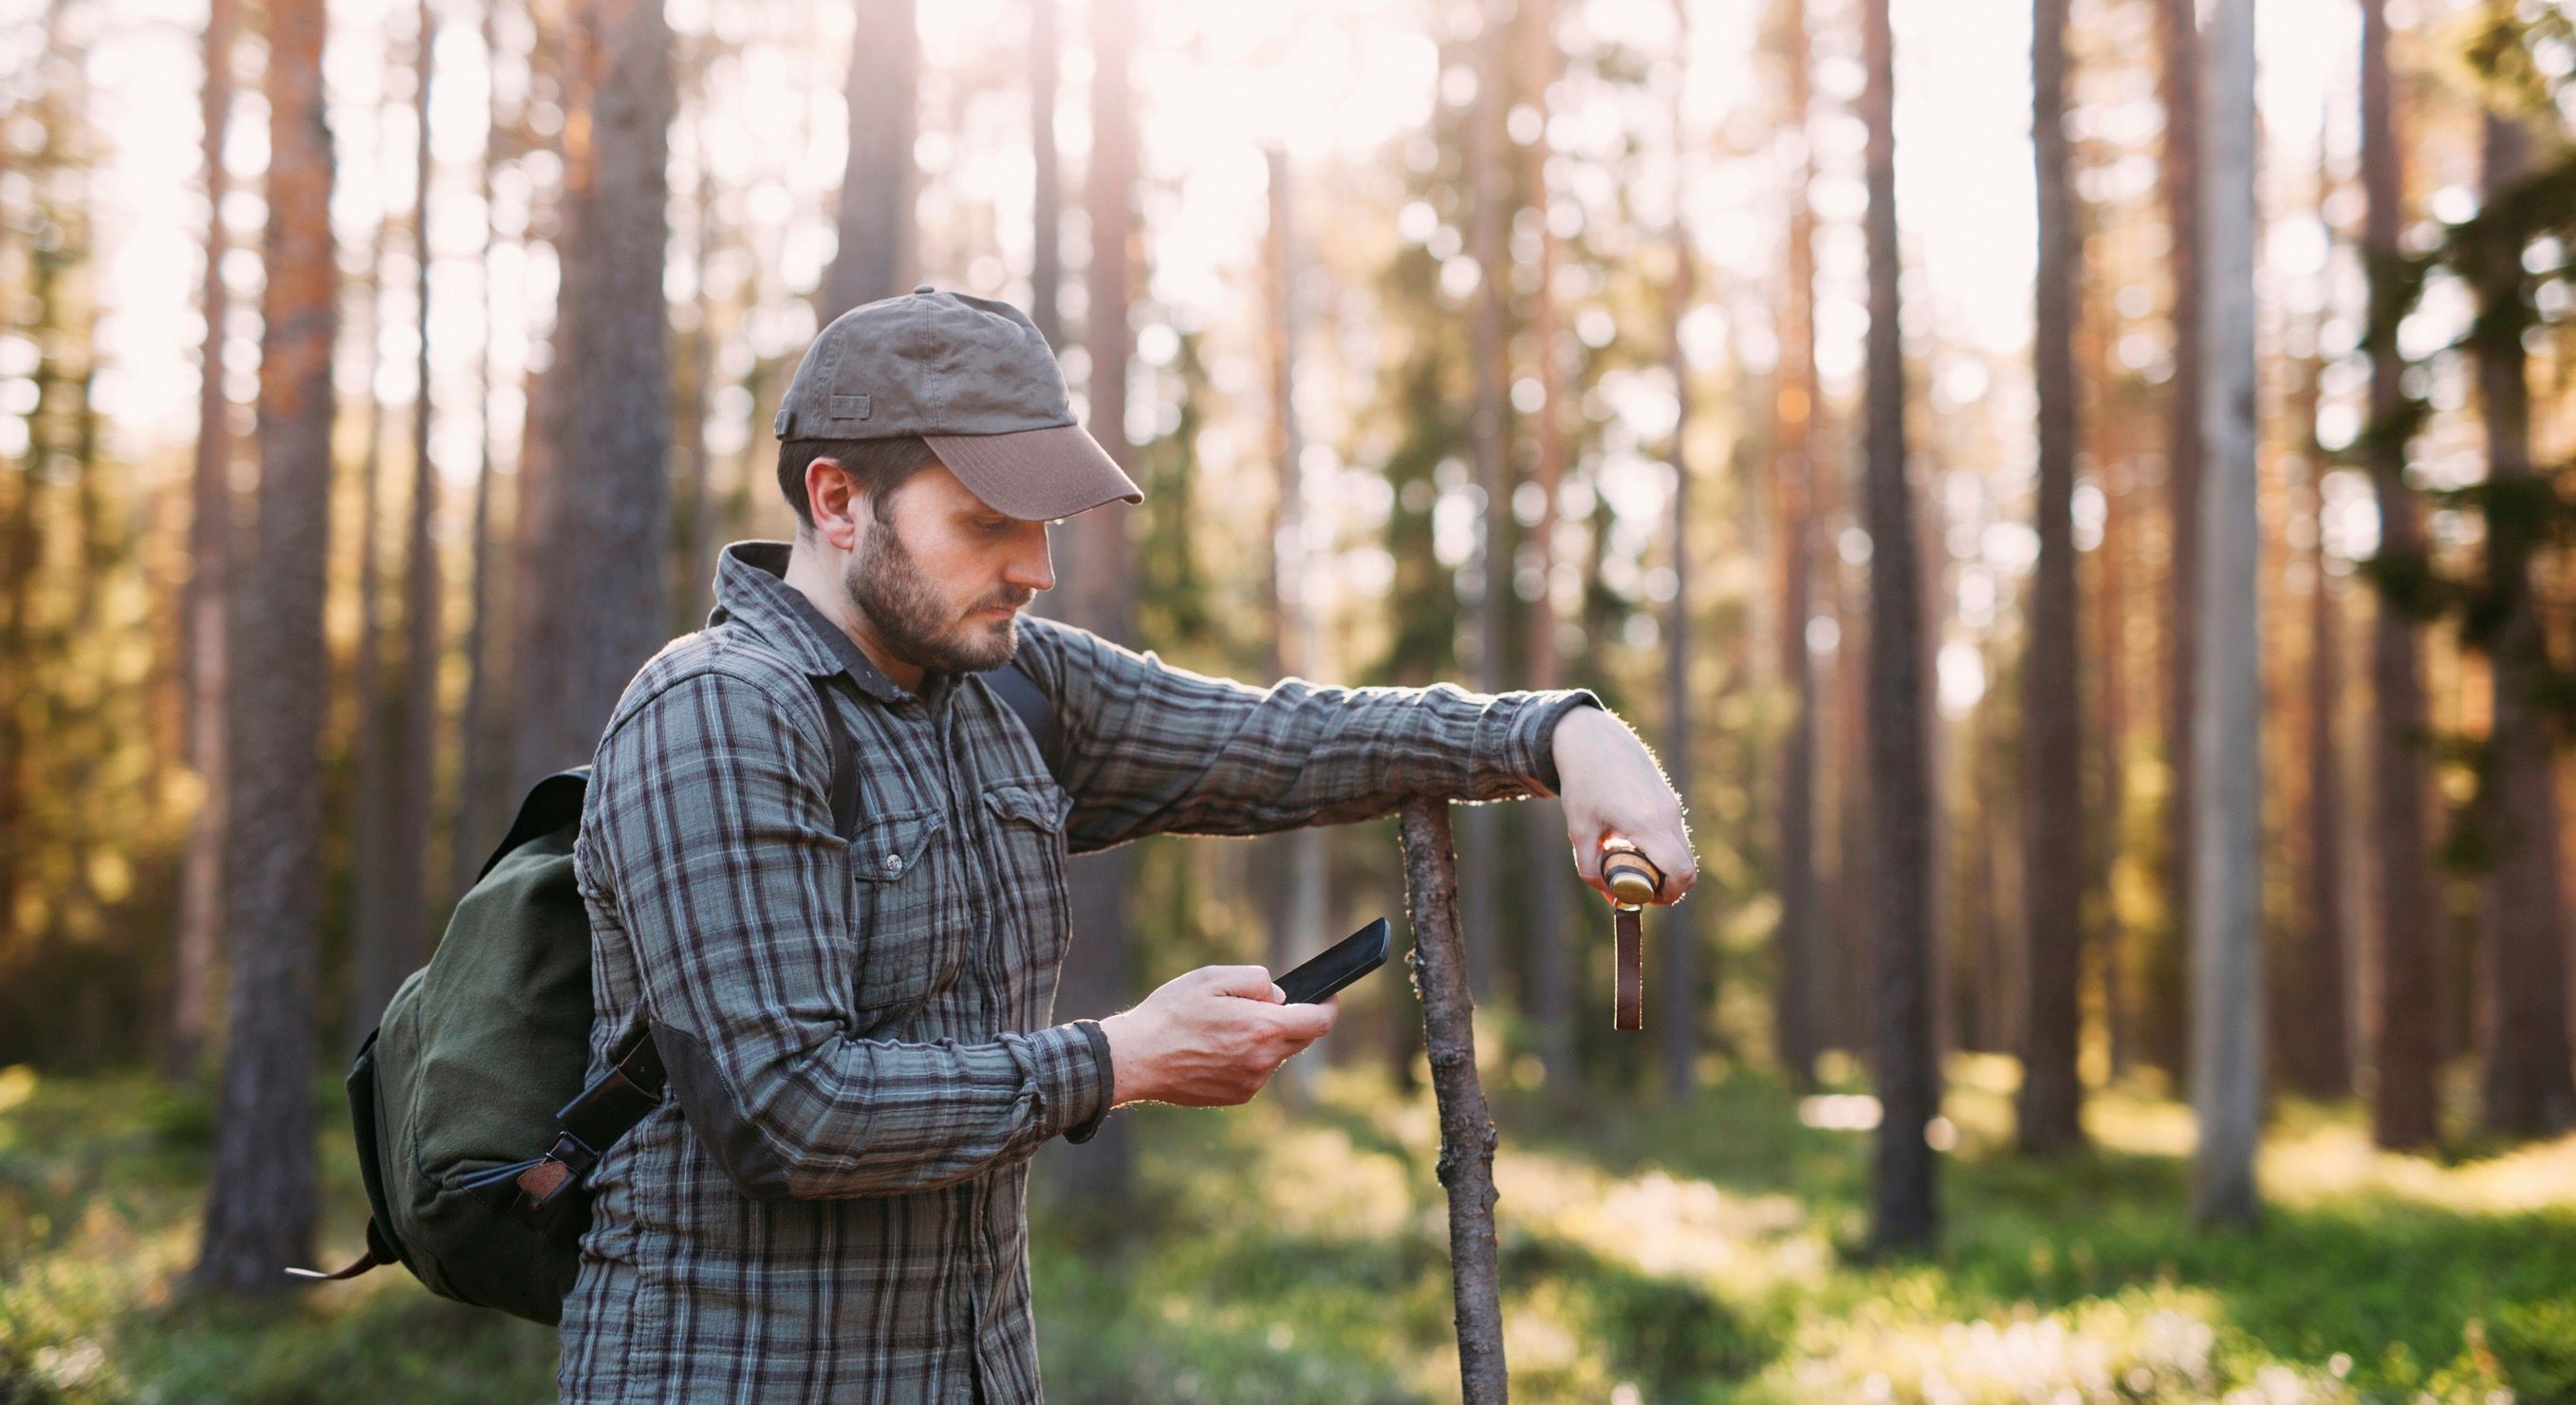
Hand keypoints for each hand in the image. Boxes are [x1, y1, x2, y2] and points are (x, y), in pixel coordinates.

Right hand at [1097, 965, 1338, 1108]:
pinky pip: (1257, 1072)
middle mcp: (1263, 1061)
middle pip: (1301, 1040)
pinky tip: (1219, 1047)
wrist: (1135, 1059)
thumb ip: (1255, 980)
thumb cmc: (1170, 1014)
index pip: (1318, 1022)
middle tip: (1269, 1005)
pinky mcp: (1237, 1097)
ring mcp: (1251, 1083)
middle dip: (1294, 1020)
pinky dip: (1249, 1057)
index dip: (1328, 1006)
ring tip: (1230, 1025)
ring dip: (1267, 1039)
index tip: (1329, 996)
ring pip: (1276, 1056)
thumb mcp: (1212, 977)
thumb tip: (1278, 996)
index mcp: (1262, 1029)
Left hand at [1548, 706, 1697, 906]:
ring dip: (1664, 866)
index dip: (1668, 895)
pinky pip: (1676, 835)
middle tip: (1637, 886)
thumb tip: (1609, 897)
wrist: (1591, 739)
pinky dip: (1663, 849)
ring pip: (1683, 851)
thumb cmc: (1582, 783)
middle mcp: (1667, 815)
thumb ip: (1590, 868)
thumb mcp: (1579, 830)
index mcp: (1647, 824)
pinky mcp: (1669, 799)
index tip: (1644, 897)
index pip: (1680, 873)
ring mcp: (1671, 805)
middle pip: (1688, 867)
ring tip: (1631, 861)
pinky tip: (1634, 842)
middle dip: (1667, 886)